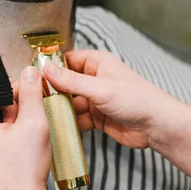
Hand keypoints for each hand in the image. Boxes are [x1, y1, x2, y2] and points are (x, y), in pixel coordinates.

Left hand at [0, 67, 51, 189]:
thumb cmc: (24, 168)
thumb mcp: (33, 123)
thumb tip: (30, 71)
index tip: (34, 100)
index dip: (18, 94)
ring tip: (26, 138)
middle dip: (16, 111)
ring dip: (15, 123)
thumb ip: (30, 92)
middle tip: (29, 127)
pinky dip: (10, 135)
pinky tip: (20, 146)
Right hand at [43, 51, 183, 149]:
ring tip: (42, 118)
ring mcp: (95, 99)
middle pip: (65, 84)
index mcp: (97, 63)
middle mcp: (95, 79)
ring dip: (59, 111)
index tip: (32, 77)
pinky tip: (58, 129)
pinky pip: (77, 119)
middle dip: (52, 93)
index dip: (50, 68)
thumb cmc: (137, 100)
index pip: (67, 60)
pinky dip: (69, 124)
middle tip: (33, 102)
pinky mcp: (97, 117)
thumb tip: (47, 70)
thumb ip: (72, 81)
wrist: (157, 127)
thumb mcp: (100, 89)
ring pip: (69, 103)